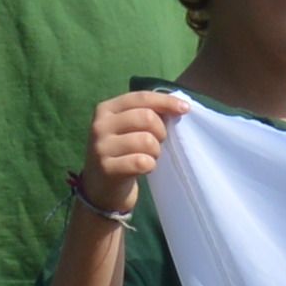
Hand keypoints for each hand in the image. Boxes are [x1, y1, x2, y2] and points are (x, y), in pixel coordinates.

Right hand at [77, 88, 178, 219]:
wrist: (101, 188)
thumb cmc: (122, 153)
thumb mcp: (127, 128)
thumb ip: (146, 113)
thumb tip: (179, 106)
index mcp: (106, 109)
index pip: (141, 97)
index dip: (166, 101)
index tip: (185, 109)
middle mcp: (100, 125)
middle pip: (146, 117)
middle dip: (161, 131)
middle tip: (158, 143)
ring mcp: (101, 147)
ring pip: (147, 140)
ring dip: (155, 151)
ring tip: (149, 157)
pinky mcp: (106, 168)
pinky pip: (142, 162)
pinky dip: (150, 165)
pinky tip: (144, 169)